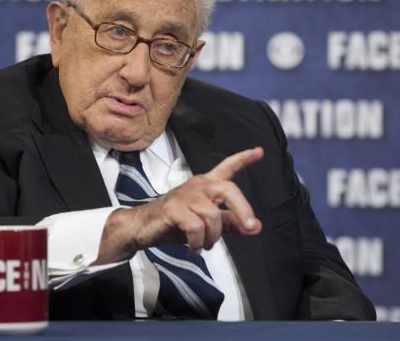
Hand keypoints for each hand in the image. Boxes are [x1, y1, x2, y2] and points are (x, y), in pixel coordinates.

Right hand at [96, 147, 263, 263]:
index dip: (244, 159)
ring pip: (213, 217)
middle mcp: (197, 186)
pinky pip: (196, 228)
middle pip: (228, 190)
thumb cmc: (174, 223)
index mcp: (206, 186)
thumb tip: (257, 227)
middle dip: (243, 210)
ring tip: (204, 245)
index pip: (227, 168)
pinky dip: (198, 242)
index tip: (259, 151)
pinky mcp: (173, 208)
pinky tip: (193, 247)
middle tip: (250, 228)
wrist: (140, 227)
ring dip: (212, 237)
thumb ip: (230, 224)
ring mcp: (185, 196)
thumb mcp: (206, 224)